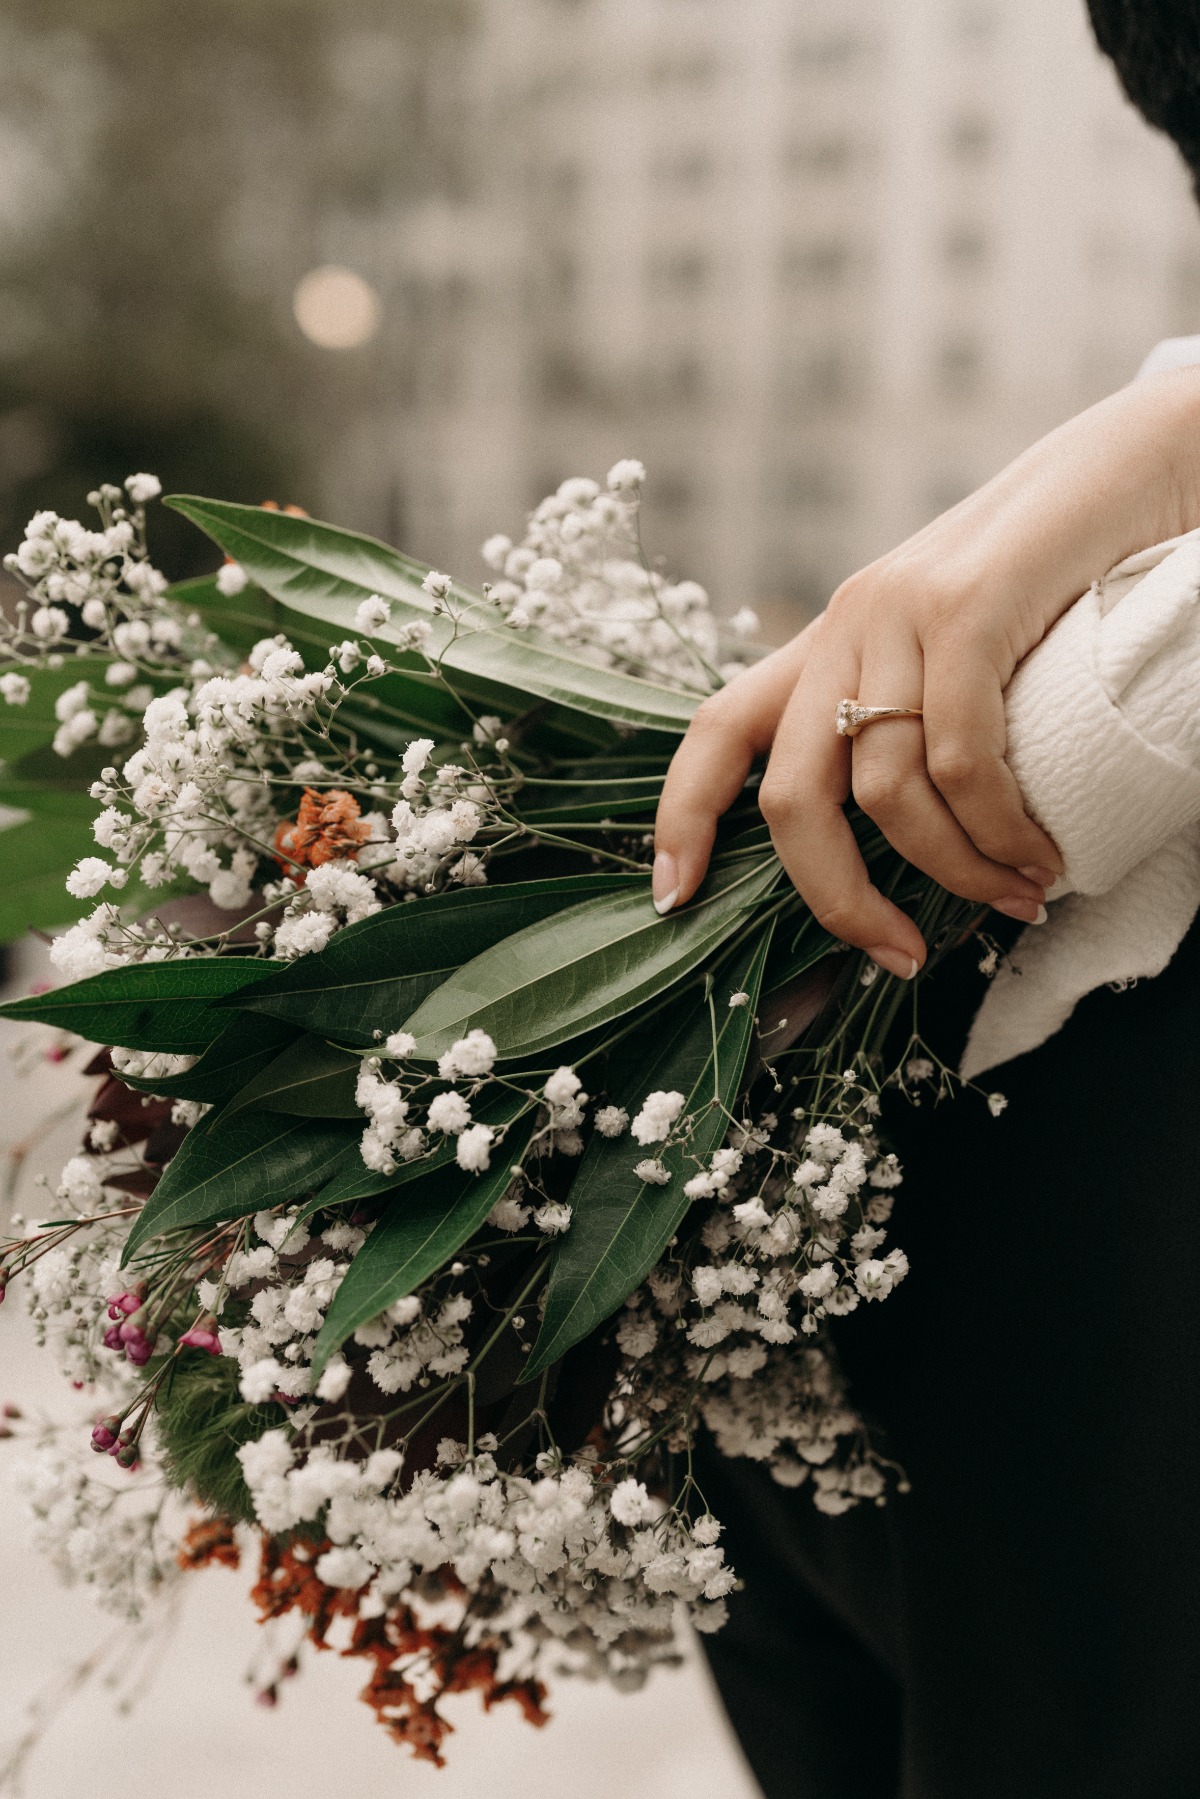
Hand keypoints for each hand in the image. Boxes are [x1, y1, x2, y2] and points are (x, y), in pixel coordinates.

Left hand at [653, 368, 1199, 975]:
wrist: (1140, 462)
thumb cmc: (1059, 581)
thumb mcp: (961, 653)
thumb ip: (917, 723)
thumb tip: (915, 843)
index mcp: (831, 641)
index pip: (718, 728)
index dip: (680, 816)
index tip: (670, 897)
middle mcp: (847, 624)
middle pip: (790, 796)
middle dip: (835, 896)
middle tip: (895, 954)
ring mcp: (900, 612)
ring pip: (885, 792)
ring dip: (953, 870)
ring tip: (1018, 896)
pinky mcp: (965, 607)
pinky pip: (957, 760)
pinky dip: (995, 830)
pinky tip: (1036, 857)